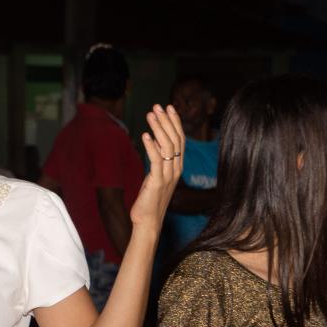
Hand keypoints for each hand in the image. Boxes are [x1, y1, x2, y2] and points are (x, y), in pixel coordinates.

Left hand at [129, 105, 184, 230]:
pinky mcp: (157, 182)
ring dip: (158, 129)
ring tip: (151, 115)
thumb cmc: (150, 199)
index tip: (169, 108)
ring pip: (167, 147)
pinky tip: (146, 135)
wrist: (148, 221)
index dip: (175, 122)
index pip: (180, 139)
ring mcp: (168, 176)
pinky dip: (152, 146)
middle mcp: (176, 169)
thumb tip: (155, 141)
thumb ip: (158, 160)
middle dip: (166, 120)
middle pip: (175, 139)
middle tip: (158, 106)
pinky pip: (156, 160)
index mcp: (177, 167)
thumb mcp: (156, 175)